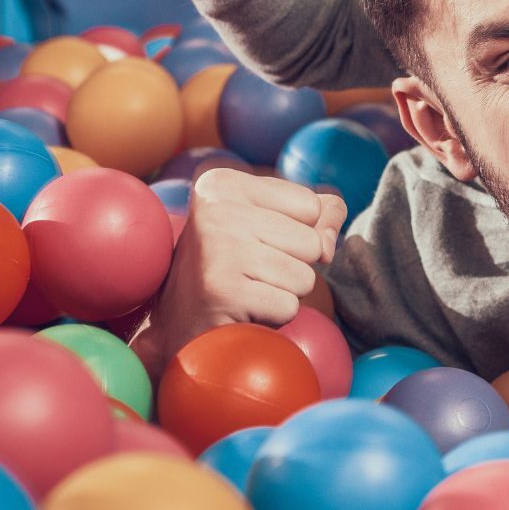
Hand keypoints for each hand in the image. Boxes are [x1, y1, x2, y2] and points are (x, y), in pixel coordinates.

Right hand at [131, 168, 345, 373]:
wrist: (179, 325)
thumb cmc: (235, 269)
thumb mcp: (272, 225)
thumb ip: (319, 216)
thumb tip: (329, 243)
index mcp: (224, 184)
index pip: (311, 205)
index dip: (296, 235)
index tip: (253, 244)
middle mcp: (216, 209)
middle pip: (312, 242)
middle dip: (292, 267)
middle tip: (249, 274)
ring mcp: (218, 249)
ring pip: (305, 277)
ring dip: (284, 294)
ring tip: (246, 291)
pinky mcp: (223, 292)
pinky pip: (289, 307)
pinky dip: (273, 317)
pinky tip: (241, 311)